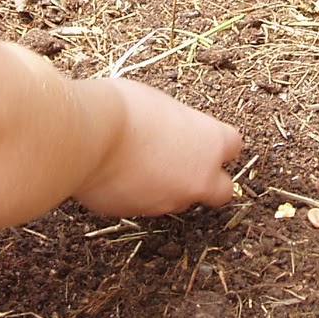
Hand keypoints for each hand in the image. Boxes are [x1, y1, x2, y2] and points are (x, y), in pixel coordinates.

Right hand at [70, 77, 242, 217]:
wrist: (85, 137)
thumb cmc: (123, 109)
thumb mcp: (160, 104)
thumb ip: (175, 124)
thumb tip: (170, 130)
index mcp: (210, 143)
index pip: (233, 146)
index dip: (216, 141)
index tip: (201, 134)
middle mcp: (198, 178)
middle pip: (221, 189)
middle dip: (207, 180)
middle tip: (183, 162)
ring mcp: (169, 201)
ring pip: (179, 199)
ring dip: (169, 186)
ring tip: (139, 162)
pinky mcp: (139, 213)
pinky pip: (145, 205)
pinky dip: (137, 194)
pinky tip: (117, 174)